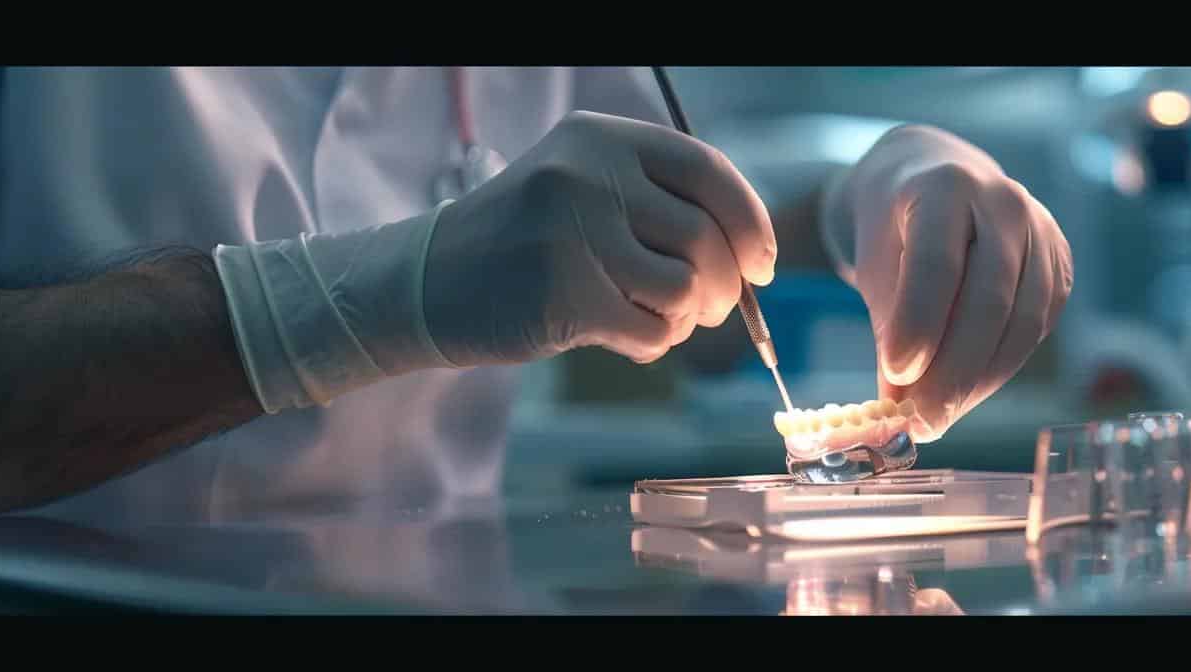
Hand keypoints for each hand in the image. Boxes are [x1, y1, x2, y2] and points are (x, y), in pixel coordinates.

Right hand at [213, 111, 775, 411]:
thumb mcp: (584, 188)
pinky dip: (654, 344)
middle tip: (709, 309)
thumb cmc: (524, 241)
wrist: (426, 280)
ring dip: (686, 318)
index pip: (710, 172)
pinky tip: (624, 338)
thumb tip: (752, 251)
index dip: (751, 224)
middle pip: (707, 237)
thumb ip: (658, 202)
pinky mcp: (563, 294)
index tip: (764, 265)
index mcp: (603, 139)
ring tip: (654, 319)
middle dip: (724, 287)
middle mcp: (590, 175)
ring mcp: (574, 233)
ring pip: (686, 288)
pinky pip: (652, 331)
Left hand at [826, 125, 1071, 441]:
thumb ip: (889, 327)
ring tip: (939, 416)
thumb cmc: (897, 228)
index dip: (918, 324)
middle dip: (953, 371)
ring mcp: (1042, 232)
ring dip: (979, 381)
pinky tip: (968, 392)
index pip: (938, 262)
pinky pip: (1036, 328)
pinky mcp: (1059, 265)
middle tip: (922, 421)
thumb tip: (899, 405)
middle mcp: (1004, 202)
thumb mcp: (876, 263)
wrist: (936, 180)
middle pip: (989, 299)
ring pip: (1021, 322)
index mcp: (947, 186)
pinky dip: (1000, 369)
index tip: (894, 376)